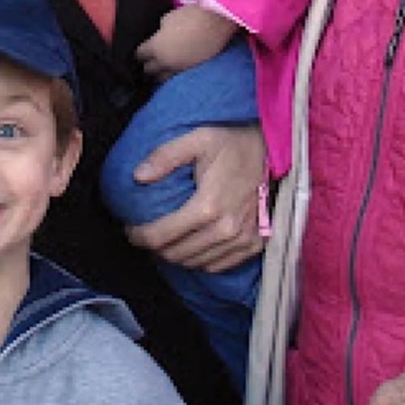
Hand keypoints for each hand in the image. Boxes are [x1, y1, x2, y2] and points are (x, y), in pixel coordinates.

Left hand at [126, 124, 265, 272]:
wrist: (274, 152)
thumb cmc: (233, 144)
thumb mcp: (197, 138)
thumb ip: (165, 156)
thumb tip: (138, 176)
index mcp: (207, 206)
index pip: (160, 236)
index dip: (138, 236)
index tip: (130, 230)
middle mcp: (224, 230)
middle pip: (175, 254)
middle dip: (154, 247)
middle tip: (147, 234)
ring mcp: (241, 241)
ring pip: (194, 263)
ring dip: (175, 255)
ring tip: (167, 240)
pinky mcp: (253, 245)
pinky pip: (217, 265)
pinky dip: (200, 260)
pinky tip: (193, 245)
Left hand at [137, 5, 238, 79]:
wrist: (217, 22)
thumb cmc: (191, 16)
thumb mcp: (168, 18)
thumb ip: (160, 30)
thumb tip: (160, 34)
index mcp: (155, 47)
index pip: (139, 54)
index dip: (139, 51)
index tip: (141, 48)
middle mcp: (165, 62)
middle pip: (148, 70)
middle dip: (147, 64)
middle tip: (148, 59)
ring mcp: (179, 68)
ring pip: (162, 78)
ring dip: (159, 72)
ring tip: (160, 67)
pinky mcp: (192, 69)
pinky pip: (177, 75)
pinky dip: (173, 71)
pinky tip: (175, 65)